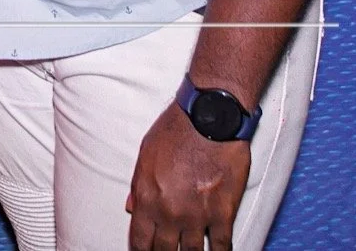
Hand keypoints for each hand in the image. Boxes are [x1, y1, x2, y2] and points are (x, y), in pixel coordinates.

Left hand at [125, 103, 249, 250]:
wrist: (210, 118)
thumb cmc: (178, 129)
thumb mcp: (146, 154)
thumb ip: (138, 186)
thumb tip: (132, 207)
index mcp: (147, 198)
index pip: (140, 240)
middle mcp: (170, 212)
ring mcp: (197, 216)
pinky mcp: (223, 213)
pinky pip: (222, 245)